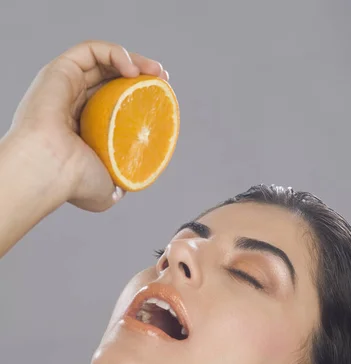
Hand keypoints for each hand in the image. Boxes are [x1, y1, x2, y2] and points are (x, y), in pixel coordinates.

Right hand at [8, 40, 168, 211]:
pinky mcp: (59, 70)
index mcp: (79, 128)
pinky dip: (116, 53)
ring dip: (135, 60)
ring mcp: (64, 86)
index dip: (137, 96)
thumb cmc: (75, 183)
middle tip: (164, 80)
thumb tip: (126, 185)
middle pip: (110, 78)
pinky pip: (91, 51)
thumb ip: (116, 185)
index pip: (111, 103)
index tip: (161, 101)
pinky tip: (134, 70)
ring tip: (157, 72)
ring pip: (103, 60)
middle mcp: (70, 104)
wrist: (51, 170)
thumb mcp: (107, 190)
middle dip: (141, 74)